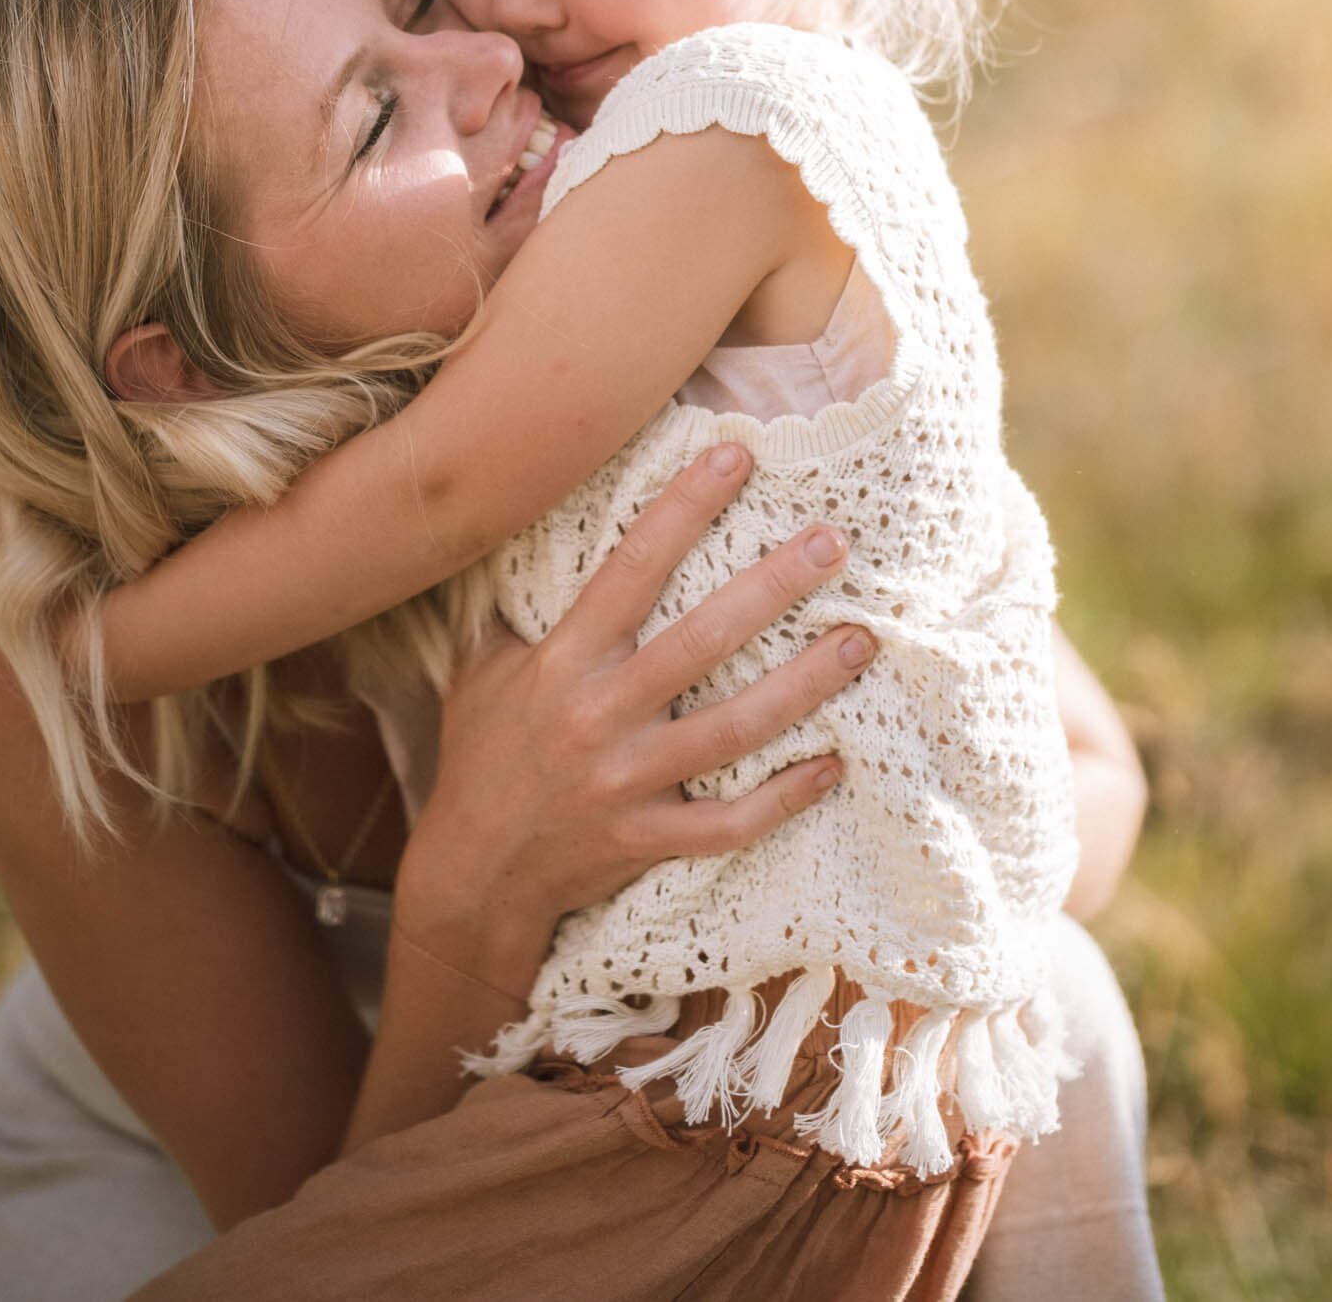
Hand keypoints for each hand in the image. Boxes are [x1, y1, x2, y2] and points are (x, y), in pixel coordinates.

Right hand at [395, 443, 873, 994]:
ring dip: (805, 684)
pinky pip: (730, 822)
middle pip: (701, 641)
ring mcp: (628, 783)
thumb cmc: (480, 756)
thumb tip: (529, 524)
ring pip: (734, 730)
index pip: (630, 568)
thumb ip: (511, 604)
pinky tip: (834, 763)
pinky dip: (785, 796)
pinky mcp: (649, 840)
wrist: (470, 877)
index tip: (736, 454)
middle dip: (772, 587)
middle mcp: (600, 717)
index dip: (683, 508)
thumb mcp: (480, 670)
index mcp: (562, 663)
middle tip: (834, 542)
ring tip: (860, 640)